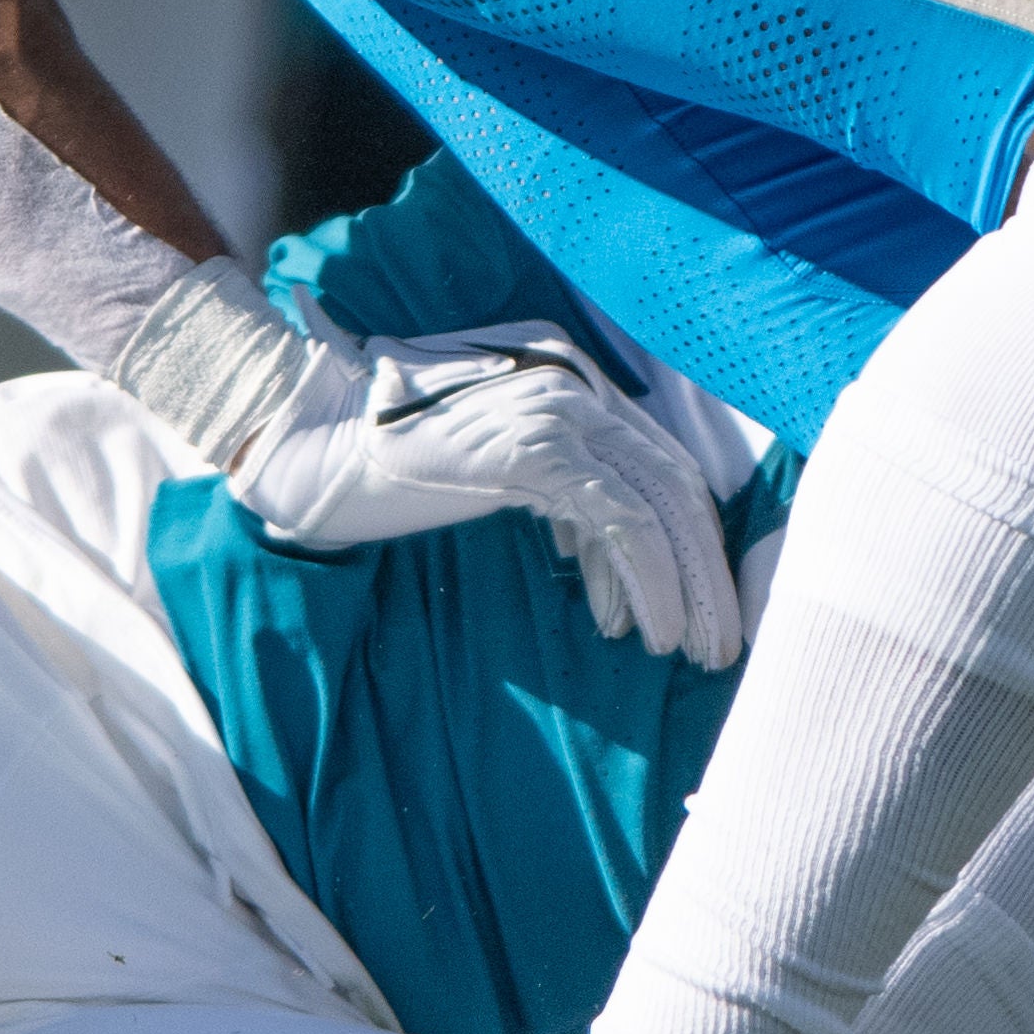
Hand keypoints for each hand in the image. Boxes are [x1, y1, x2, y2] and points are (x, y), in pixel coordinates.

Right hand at [109, 263, 747, 658]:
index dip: (693, 539)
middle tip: (721, 643)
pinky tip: (641, 629)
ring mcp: (560, 414)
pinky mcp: (535, 452)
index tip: (705, 603)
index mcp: (574, 383)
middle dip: (707, 570)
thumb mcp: (495, 467)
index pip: (661, 462)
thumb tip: (603, 546)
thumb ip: (556, 487)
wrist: (312, 444)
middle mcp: (579, 387)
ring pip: (660, 506)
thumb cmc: (394, 465)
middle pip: (677, 483)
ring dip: (684, 586)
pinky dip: (645, 580)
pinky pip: (619, 523)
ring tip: (687, 650)